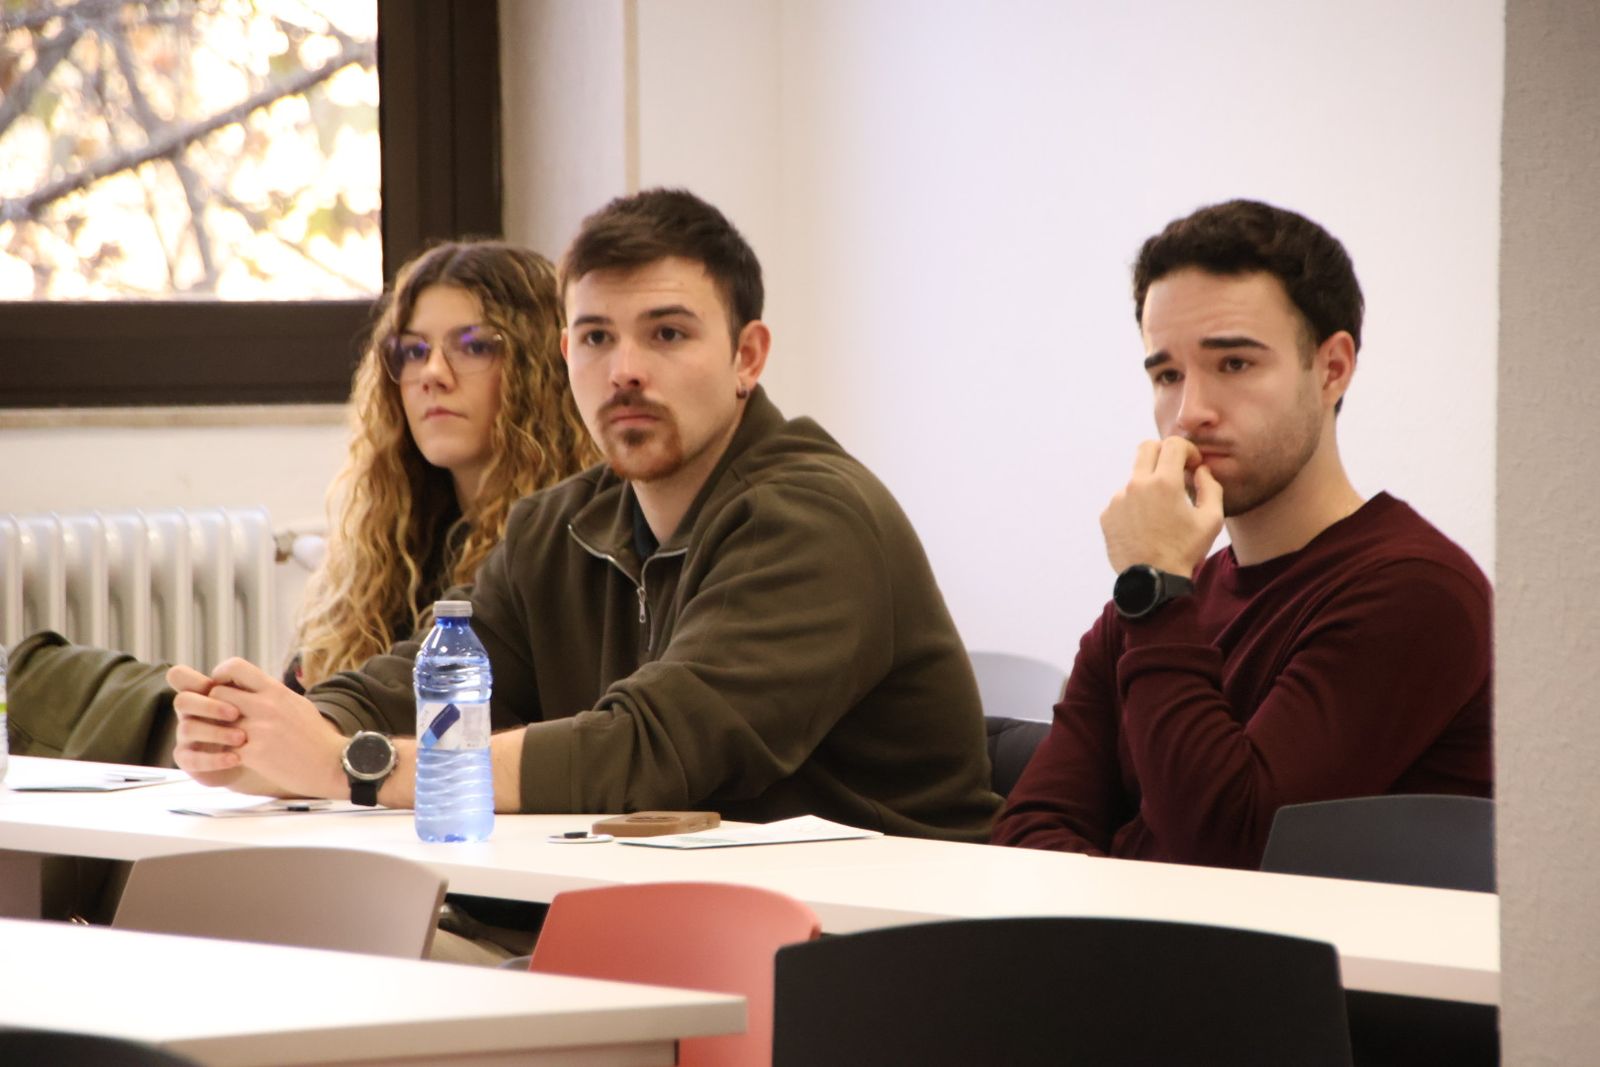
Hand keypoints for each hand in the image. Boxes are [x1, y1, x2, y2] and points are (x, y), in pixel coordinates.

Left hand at [168, 659, 345, 797]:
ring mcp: (259, 729)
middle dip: (213, 706)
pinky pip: (223, 749)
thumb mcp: (296, 704)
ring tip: (225, 739)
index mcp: (276, 690)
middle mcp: (266, 706)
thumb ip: (272, 694)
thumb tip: (252, 686)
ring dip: (216, 731)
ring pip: (216, 721)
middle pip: (217, 693)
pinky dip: (224, 754)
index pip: (235, 666)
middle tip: (220, 719)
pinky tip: (233, 758)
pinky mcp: (254, 754)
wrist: (332, 764)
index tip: (222, 688)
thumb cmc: (315, 736)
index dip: (221, 675)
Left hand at [1100, 437, 1223, 575]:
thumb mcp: (1211, 520)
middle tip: (1175, 471)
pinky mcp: (1107, 515)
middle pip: (1146, 448)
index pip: (1173, 444)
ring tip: (1161, 513)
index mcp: (1164, 483)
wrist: (1152, 582)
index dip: (1187, 449)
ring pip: (1135, 478)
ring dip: (1149, 486)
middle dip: (1163, 453)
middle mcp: (1136, 485)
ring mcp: (1118, 500)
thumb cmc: (1184, 551)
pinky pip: (1122, 500)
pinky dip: (1135, 506)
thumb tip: (1201, 470)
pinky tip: (1146, 526)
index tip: (1192, 464)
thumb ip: (1211, 487)